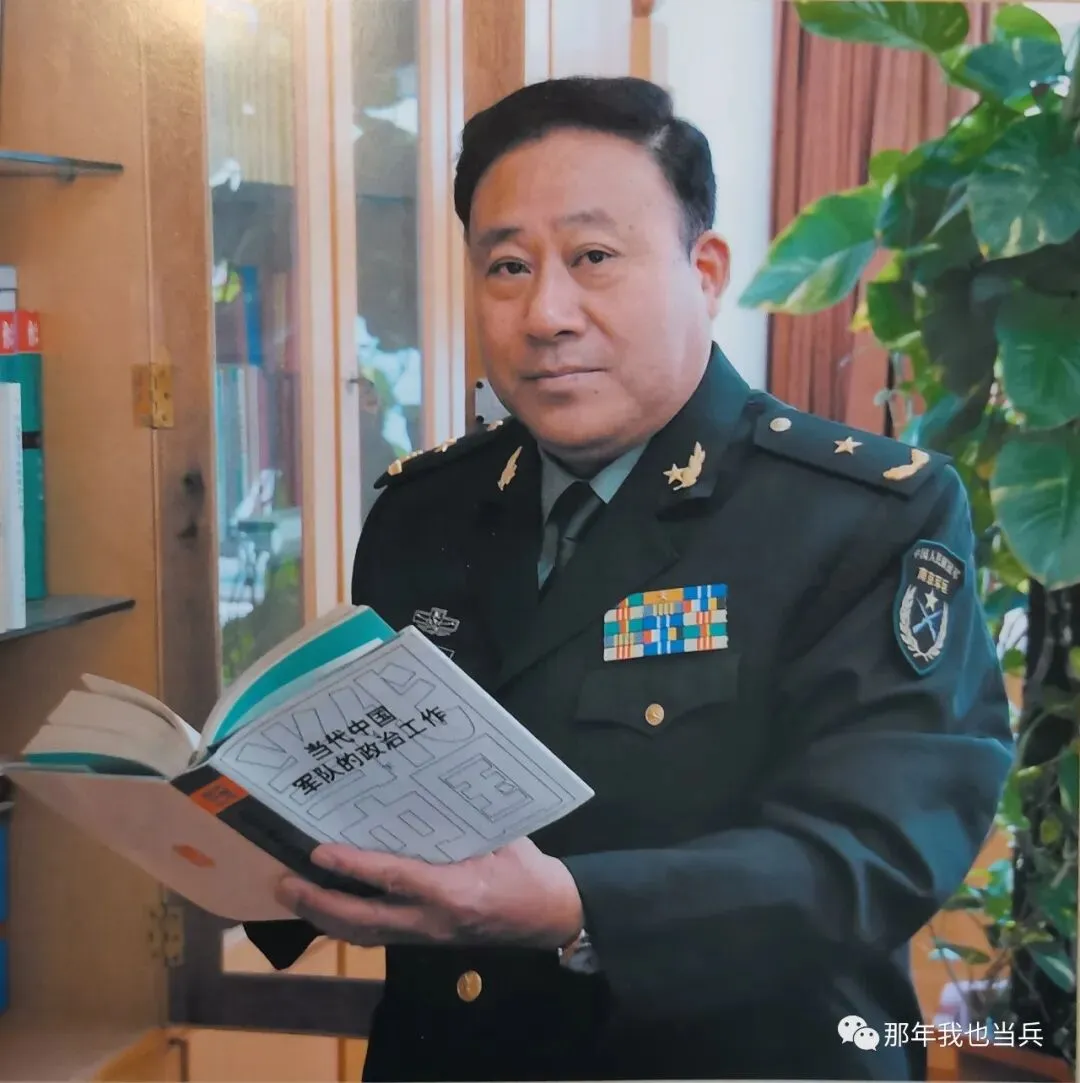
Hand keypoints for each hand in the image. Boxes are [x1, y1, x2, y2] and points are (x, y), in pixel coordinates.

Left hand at [275, 837, 583, 950]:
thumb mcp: (498, 837)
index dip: (352, 866)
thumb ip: (458, 822)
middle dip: (318, 904)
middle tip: (282, 884)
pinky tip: (327, 910)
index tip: (316, 852)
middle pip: (362, 920)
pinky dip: (347, 924)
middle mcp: (431, 921)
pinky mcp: (425, 941)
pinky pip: (377, 936)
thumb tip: (420, 790)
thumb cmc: (526, 871)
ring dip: (324, 918)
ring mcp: (426, 936)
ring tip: (292, 896)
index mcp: (453, 891)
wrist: (548, 915)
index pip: (392, 878)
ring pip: (364, 934)